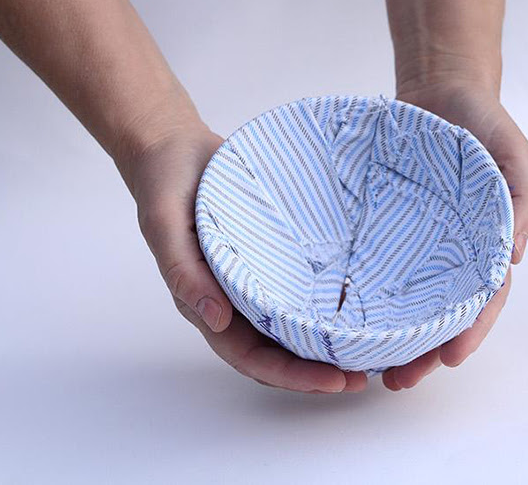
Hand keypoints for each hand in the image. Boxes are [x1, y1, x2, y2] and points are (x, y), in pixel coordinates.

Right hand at [117, 113, 367, 392]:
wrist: (174, 147)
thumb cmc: (164, 184)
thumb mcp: (165, 224)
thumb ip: (184, 273)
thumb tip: (215, 320)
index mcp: (204, 301)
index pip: (248, 355)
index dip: (289, 375)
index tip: (331, 381)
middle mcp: (231, 299)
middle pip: (274, 352)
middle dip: (314, 372)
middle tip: (359, 378)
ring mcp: (252, 279)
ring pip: (288, 328)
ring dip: (321, 347)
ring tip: (363, 355)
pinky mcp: (269, 256)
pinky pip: (295, 290)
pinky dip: (319, 307)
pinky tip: (350, 308)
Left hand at [381, 82, 527, 390]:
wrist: (441, 88)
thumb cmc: (483, 121)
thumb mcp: (514, 152)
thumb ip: (522, 198)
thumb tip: (516, 257)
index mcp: (487, 243)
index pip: (483, 297)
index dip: (470, 330)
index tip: (449, 358)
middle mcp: (453, 250)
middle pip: (442, 311)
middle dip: (425, 350)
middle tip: (398, 380)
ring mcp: (420, 241)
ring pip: (409, 300)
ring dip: (396, 337)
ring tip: (371, 369)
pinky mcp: (391, 227)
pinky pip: (380, 266)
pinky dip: (371, 298)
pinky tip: (351, 321)